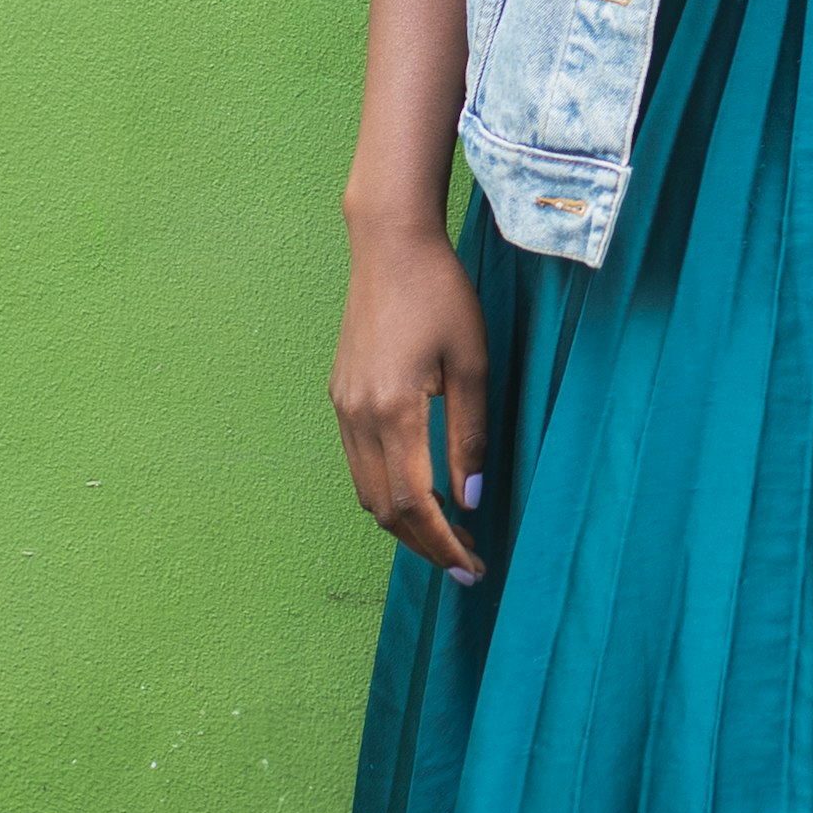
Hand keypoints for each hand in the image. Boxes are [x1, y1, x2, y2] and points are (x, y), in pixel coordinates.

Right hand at [330, 217, 489, 583]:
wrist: (390, 244)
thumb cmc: (441, 294)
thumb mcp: (472, 364)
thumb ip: (470, 436)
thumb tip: (471, 499)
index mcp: (392, 410)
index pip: (413, 502)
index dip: (443, 543)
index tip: (472, 568)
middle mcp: (357, 416)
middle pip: (383, 509)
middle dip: (424, 545)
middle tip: (465, 564)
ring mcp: (342, 407)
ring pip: (366, 491)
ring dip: (404, 523)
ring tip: (447, 536)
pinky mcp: (340, 396)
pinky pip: (359, 464)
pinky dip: (387, 491)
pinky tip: (420, 492)